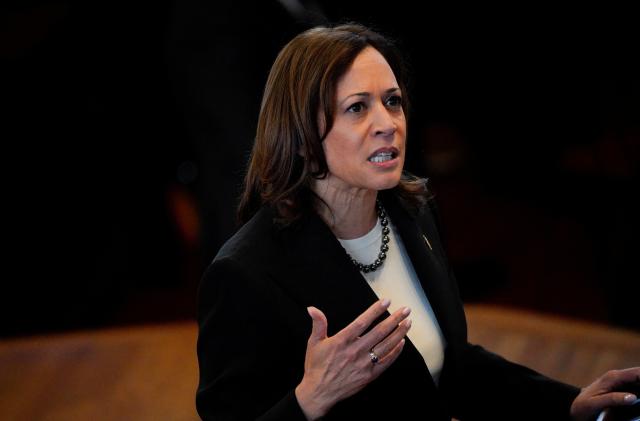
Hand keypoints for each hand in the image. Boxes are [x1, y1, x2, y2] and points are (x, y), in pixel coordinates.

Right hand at [294, 299, 410, 419]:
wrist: (319, 392)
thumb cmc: (316, 366)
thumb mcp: (314, 342)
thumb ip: (318, 323)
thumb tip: (312, 309)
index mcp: (342, 340)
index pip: (362, 322)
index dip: (375, 311)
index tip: (386, 302)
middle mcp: (355, 351)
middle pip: (379, 332)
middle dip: (394, 319)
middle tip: (405, 310)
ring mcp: (364, 364)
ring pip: (386, 346)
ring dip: (399, 333)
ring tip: (408, 323)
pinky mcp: (369, 375)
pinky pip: (386, 362)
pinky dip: (395, 352)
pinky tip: (401, 343)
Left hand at [570, 367, 639, 420]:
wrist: (574, 407)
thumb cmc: (582, 406)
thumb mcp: (595, 404)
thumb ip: (613, 399)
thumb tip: (633, 398)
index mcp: (613, 377)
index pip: (638, 373)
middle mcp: (618, 377)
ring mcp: (620, 383)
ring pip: (639, 381)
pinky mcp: (621, 389)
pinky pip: (636, 388)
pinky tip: (639, 400)